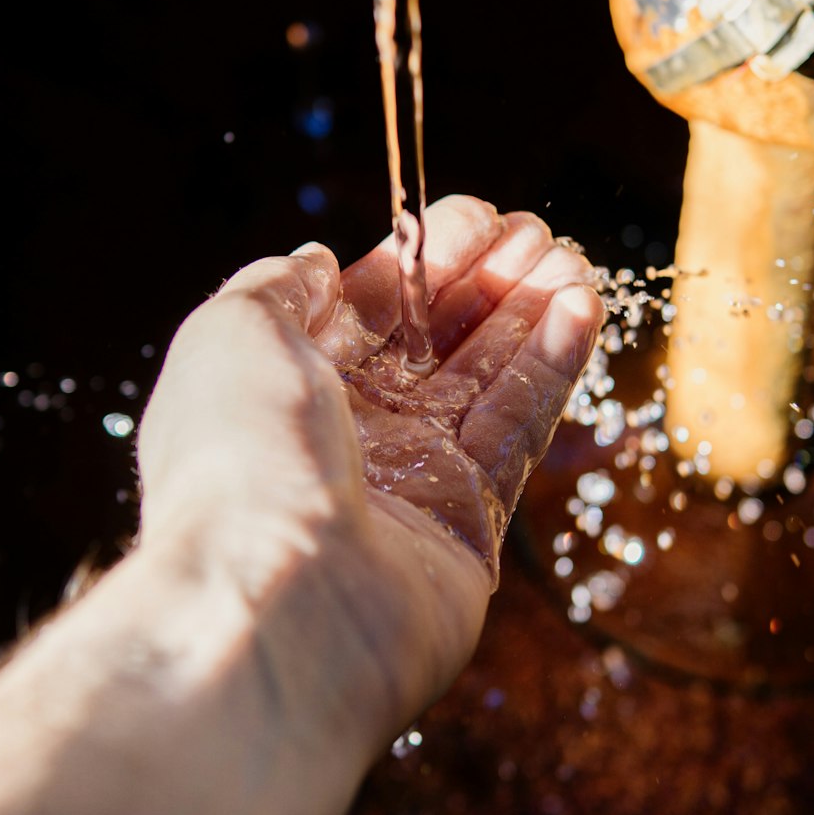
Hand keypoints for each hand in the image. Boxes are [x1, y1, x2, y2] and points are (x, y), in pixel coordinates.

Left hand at [138, 195, 602, 735]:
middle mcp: (349, 432)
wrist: (278, 600)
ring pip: (485, 380)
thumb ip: (279, 287)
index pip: (370, 307)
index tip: (477, 214)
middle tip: (540, 234)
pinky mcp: (467, 524)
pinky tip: (581, 311)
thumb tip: (317, 260)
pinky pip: (515, 430)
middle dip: (486, 282)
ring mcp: (410, 480)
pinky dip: (549, 369)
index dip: (424, 257)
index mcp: (286, 385)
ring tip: (575, 263)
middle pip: (435, 340)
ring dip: (531, 316)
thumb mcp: (232, 332)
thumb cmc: (240, 456)